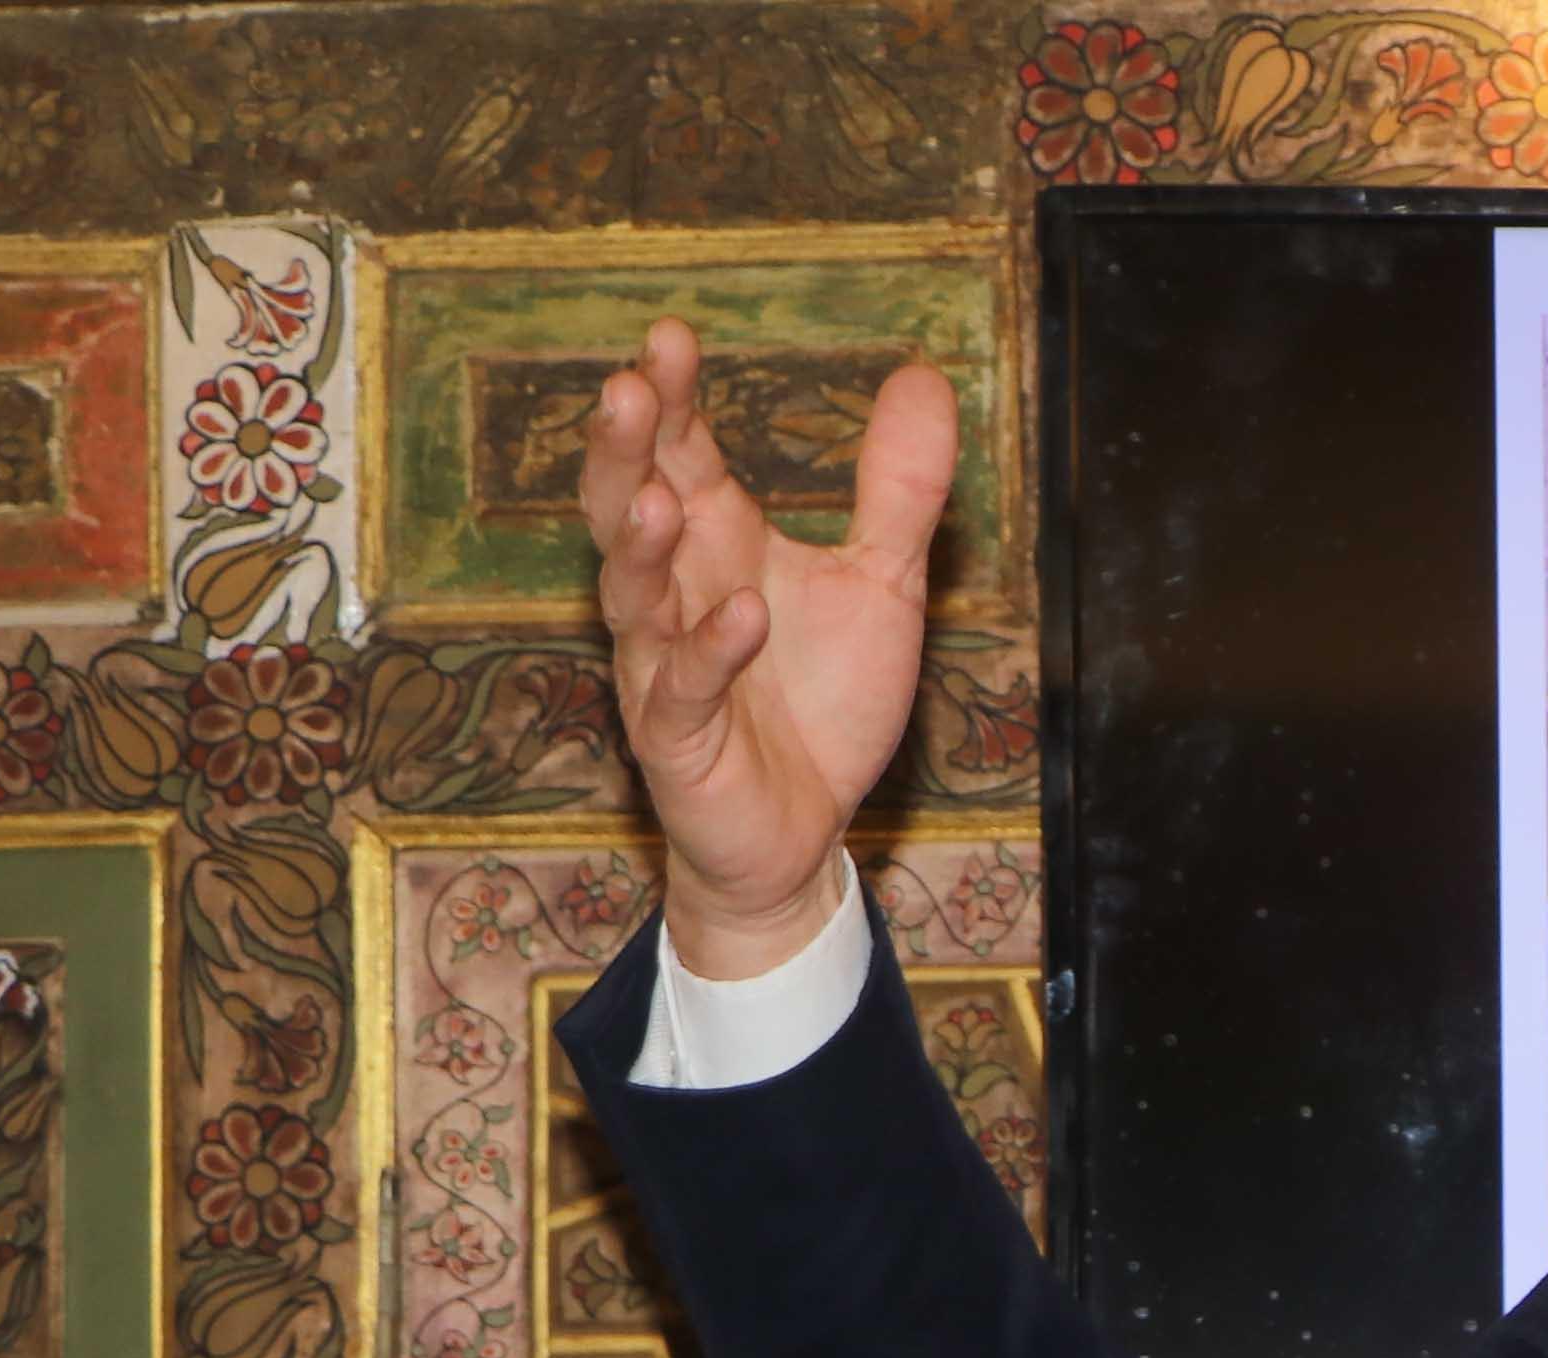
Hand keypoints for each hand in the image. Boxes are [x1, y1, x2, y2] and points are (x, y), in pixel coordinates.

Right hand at [572, 317, 956, 971]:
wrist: (805, 831)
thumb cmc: (823, 700)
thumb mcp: (883, 582)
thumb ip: (898, 487)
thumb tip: (924, 374)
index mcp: (714, 542)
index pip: (678, 452)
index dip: (670, 397)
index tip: (671, 336)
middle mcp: (674, 591)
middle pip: (624, 504)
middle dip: (622, 450)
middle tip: (626, 388)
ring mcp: (666, 665)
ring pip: (631, 593)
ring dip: (638, 544)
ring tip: (657, 492)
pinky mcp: (679, 740)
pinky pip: (685, 690)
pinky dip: (711, 651)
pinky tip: (740, 614)